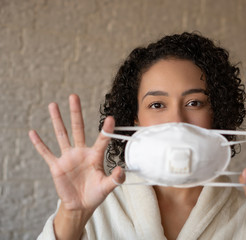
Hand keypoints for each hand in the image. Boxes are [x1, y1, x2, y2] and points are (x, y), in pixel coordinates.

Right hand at [28, 94, 123, 212]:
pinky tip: (33, 133)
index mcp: (95, 156)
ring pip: (62, 135)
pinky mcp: (56, 166)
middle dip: (76, 113)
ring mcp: (68, 158)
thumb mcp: (107, 187)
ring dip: (57, 120)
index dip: (106, 130)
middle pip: (78, 128)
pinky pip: (46, 153)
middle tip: (74, 96)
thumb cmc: (95, 194)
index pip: (102, 140)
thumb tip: (121, 170)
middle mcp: (81, 152)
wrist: (81, 205)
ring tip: (53, 105)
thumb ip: (115, 179)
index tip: (110, 118)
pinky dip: (39, 144)